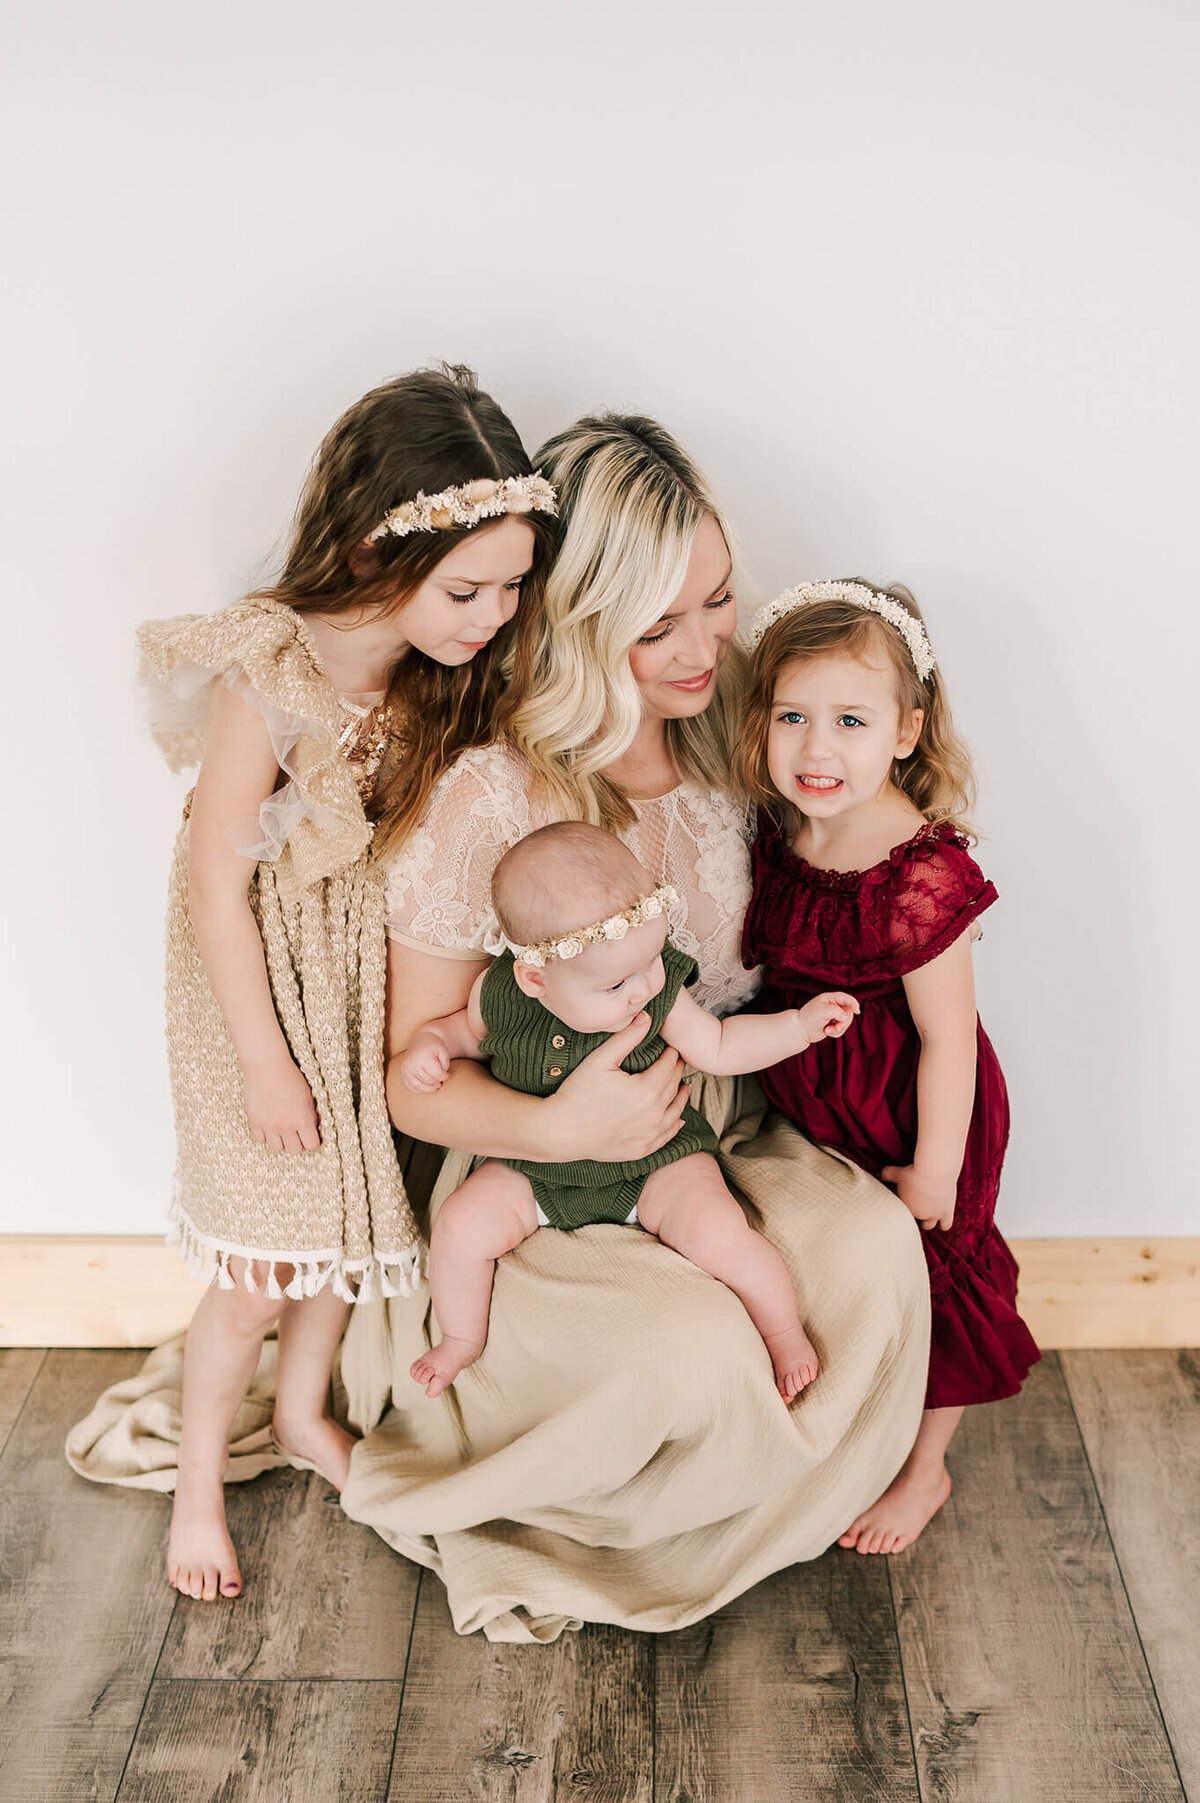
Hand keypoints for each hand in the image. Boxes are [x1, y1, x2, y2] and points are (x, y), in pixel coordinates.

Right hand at [243, 1055, 321, 1152]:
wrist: (267, 1066)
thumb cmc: (291, 1077)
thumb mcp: (309, 1096)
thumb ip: (310, 1115)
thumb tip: (312, 1129)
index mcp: (303, 1120)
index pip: (312, 1145)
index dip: (312, 1140)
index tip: (310, 1135)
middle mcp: (286, 1126)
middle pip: (294, 1150)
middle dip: (297, 1143)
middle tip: (296, 1133)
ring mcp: (269, 1125)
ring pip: (276, 1148)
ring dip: (280, 1141)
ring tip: (281, 1130)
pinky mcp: (254, 1121)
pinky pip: (259, 1139)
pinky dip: (264, 1135)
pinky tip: (268, 1125)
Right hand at [400, 1030, 450, 1093]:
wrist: (422, 1041)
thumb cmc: (434, 1047)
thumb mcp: (443, 1051)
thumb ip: (445, 1064)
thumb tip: (441, 1077)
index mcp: (423, 1056)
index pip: (436, 1074)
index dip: (444, 1076)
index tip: (447, 1074)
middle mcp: (412, 1063)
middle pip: (427, 1080)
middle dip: (437, 1082)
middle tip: (441, 1079)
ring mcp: (406, 1069)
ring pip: (417, 1086)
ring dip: (429, 1089)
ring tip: (436, 1085)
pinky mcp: (403, 1073)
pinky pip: (410, 1087)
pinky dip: (419, 1089)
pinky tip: (427, 1086)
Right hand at [547, 1012, 690, 1161]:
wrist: (562, 1132)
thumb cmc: (578, 1094)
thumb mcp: (601, 1059)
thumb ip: (626, 1037)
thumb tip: (647, 1018)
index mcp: (647, 1090)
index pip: (668, 1067)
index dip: (671, 1055)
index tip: (672, 1048)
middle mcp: (654, 1115)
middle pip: (673, 1088)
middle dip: (677, 1073)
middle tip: (678, 1062)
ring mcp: (649, 1135)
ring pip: (675, 1113)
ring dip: (681, 1098)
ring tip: (684, 1087)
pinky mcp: (641, 1149)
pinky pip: (666, 1136)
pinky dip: (675, 1126)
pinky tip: (678, 1119)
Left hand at [797, 991, 858, 1044]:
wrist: (800, 1031)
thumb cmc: (809, 1018)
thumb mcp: (823, 1011)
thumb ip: (838, 1012)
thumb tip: (846, 1018)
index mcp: (830, 998)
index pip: (846, 998)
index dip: (853, 1003)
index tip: (857, 1011)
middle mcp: (833, 1006)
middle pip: (849, 1012)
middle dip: (844, 1022)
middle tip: (836, 1027)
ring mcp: (834, 1016)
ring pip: (846, 1022)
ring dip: (839, 1028)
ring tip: (828, 1030)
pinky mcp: (833, 1025)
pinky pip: (842, 1029)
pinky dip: (836, 1033)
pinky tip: (827, 1032)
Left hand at [881, 1163, 955, 1231]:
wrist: (934, 1171)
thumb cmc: (914, 1172)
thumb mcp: (897, 1172)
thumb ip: (886, 1174)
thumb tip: (877, 1174)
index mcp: (905, 1207)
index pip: (900, 1212)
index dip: (903, 1205)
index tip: (906, 1196)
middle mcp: (918, 1214)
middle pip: (914, 1219)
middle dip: (914, 1214)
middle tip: (916, 1204)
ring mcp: (933, 1215)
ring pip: (928, 1225)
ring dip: (927, 1221)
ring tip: (927, 1213)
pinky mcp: (946, 1212)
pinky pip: (945, 1226)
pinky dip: (943, 1224)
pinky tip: (942, 1220)